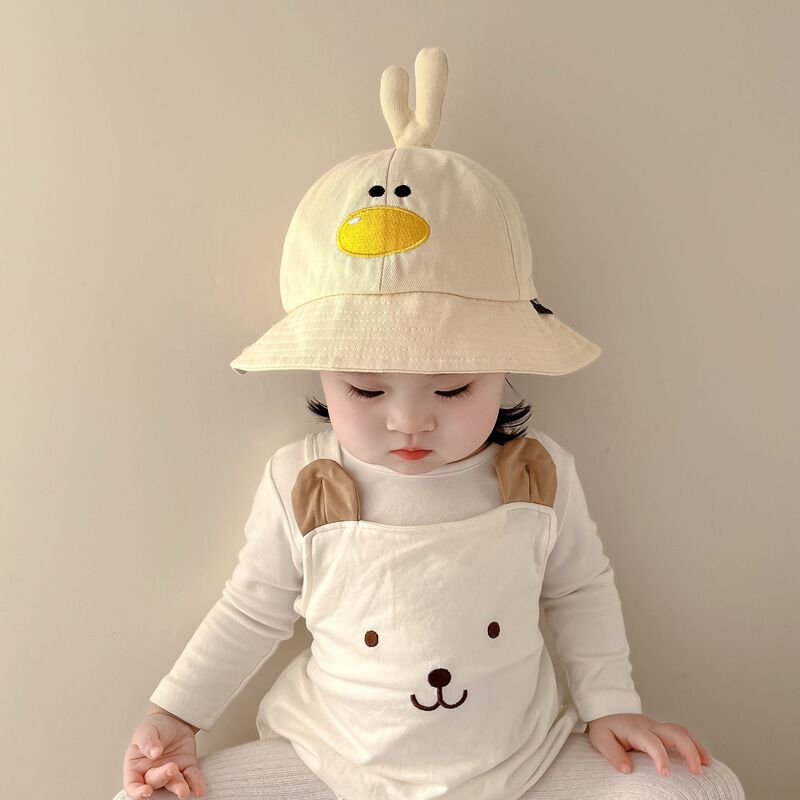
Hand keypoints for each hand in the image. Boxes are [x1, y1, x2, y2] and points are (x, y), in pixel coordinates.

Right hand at [122, 711, 206, 798]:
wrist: (173, 720)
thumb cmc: (154, 728)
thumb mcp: (146, 731)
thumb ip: (148, 742)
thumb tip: (154, 753)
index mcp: (136, 768)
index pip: (133, 785)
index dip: (137, 792)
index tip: (146, 791)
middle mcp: (152, 774)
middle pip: (155, 782)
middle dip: (163, 778)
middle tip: (171, 768)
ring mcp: (170, 773)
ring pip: (173, 784)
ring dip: (179, 788)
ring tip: (184, 791)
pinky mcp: (186, 768)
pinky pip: (191, 777)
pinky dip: (196, 783)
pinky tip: (200, 790)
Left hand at [587, 713, 712, 775]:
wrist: (604, 712)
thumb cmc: (604, 728)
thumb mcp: (600, 739)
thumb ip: (612, 753)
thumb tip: (627, 770)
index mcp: (634, 728)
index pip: (651, 740)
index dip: (660, 756)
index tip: (666, 773)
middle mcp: (649, 725)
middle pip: (674, 732)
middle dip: (689, 750)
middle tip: (697, 771)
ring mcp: (657, 726)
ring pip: (682, 731)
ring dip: (696, 746)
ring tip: (707, 765)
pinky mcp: (661, 731)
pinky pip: (681, 734)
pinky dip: (694, 744)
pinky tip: (702, 758)